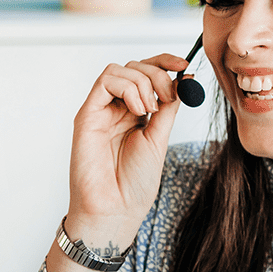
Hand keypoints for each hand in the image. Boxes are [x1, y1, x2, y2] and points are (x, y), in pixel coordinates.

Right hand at [64, 52, 192, 247]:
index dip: (166, 63)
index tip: (184, 65)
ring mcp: (102, 110)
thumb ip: (169, 107)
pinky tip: (137, 110)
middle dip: (158, 74)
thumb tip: (185, 78)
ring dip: (143, 82)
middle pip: (136, 67)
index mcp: (137, 112)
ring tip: (150, 110)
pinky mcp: (87, 114)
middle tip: (168, 97)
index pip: (149, 74)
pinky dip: (127, 87)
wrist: (116, 208)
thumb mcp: (159, 137)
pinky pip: (105, 81)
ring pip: (120, 69)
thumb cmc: (135, 182)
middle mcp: (117, 108)